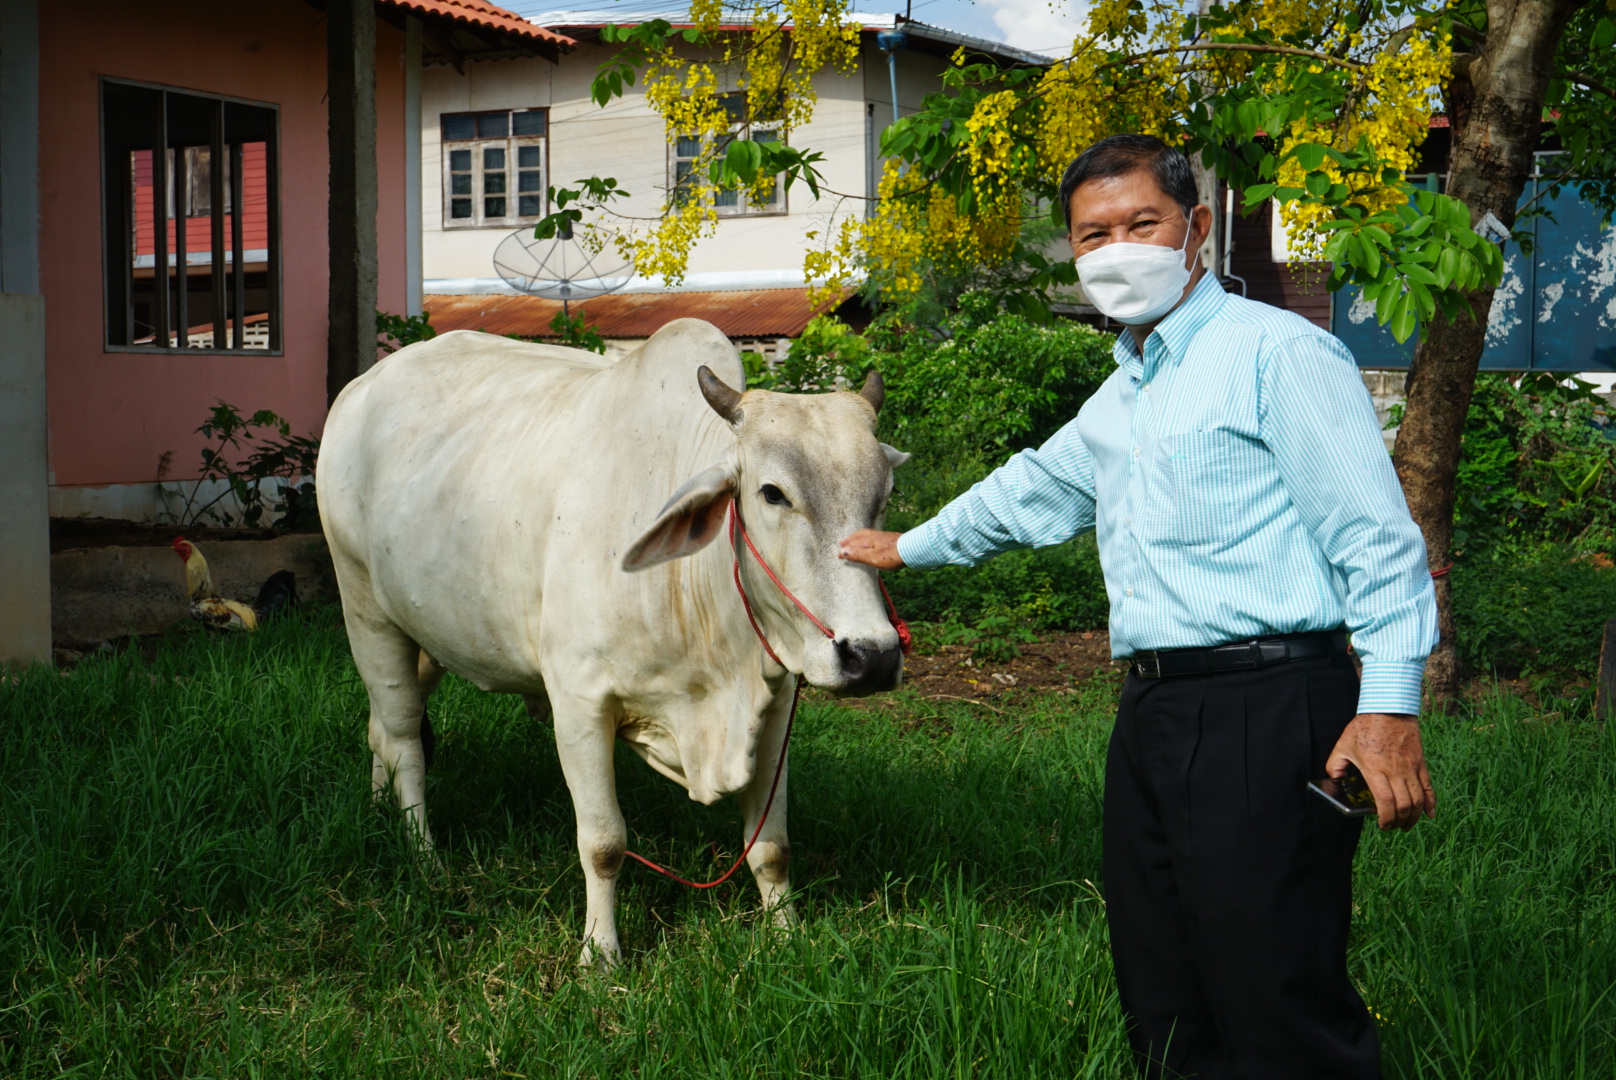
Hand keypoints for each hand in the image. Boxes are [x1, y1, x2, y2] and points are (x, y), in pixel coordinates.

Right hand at [838, 529, 904, 569]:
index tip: (838, 555)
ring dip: (858, 539)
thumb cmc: (892, 555)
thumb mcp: (872, 558)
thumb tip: (842, 551)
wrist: (913, 550)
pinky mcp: (891, 540)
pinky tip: (872, 545)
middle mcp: (875, 536)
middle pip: (859, 535)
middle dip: (850, 539)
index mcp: (869, 539)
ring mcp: (884, 537)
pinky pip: (874, 538)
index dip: (845, 549)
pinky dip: (868, 540)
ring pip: (867, 536)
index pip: (853, 543)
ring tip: (855, 542)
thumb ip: (857, 554)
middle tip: (842, 542)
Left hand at [1325, 713, 1435, 830]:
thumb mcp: (1343, 744)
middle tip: (1392, 827)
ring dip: (1413, 816)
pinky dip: (1431, 803)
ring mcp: (1410, 768)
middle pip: (1404, 805)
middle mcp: (1396, 771)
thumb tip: (1335, 780)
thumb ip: (1336, 765)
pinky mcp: (1420, 763)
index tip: (1382, 825)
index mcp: (1375, 769)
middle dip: (1399, 821)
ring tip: (1406, 825)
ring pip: (1418, 799)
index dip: (1386, 818)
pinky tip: (1429, 814)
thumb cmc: (1364, 727)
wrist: (1389, 708)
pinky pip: (1429, 787)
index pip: (1386, 801)